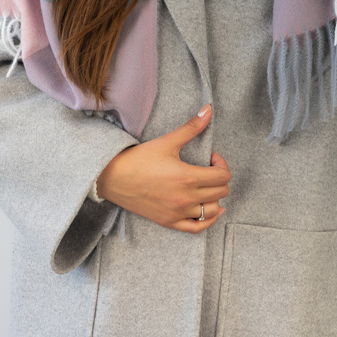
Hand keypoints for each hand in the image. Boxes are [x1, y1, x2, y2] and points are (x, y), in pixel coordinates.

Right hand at [96, 104, 230, 232]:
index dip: (221, 164)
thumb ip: (192, 127)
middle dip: (219, 178)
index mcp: (188, 177)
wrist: (114, 177)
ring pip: (213, 210)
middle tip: (208, 169)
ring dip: (215, 197)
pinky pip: (198, 227)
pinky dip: (209, 220)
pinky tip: (211, 210)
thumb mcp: (168, 141)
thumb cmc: (140, 158)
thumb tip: (209, 109)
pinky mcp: (169, 222)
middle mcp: (186, 198)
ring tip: (207, 186)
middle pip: (221, 192)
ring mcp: (178, 212)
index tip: (211, 157)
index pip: (222, 175)